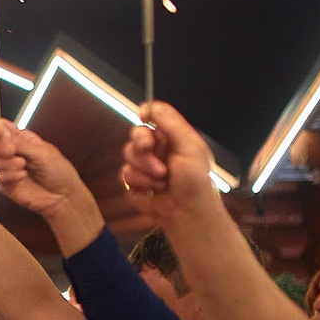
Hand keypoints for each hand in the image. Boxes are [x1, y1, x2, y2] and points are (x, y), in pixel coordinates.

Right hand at [0, 119, 91, 224]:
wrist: (62, 196)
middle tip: (11, 150)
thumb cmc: (59, 172)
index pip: (1, 129)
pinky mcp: (6, 184)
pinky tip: (22, 176)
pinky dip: (10, 175)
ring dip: (5, 162)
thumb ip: (20, 144)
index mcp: (22, 140)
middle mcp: (12, 153)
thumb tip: (3, 136)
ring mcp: (7, 169)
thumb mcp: (42, 152)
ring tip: (22, 165)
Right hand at [118, 102, 219, 217]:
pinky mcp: (134, 182)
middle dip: (142, 143)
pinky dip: (139, 182)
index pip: (154, 115)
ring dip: (144, 167)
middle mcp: (157, 148)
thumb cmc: (195, 181)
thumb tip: (151, 106)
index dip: (146, 114)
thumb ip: (172, 125)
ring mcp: (144, 165)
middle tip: (148, 149)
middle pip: (136, 133)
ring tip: (161, 179)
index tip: (143, 117)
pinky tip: (153, 190)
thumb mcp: (190, 148)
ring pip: (128, 154)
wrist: (186, 213)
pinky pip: (125, 173)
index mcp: (172, 136)